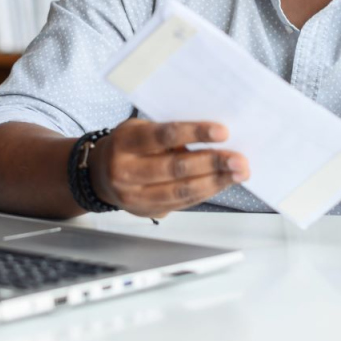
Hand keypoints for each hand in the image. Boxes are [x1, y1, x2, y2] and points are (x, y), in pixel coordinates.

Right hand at [88, 119, 248, 218]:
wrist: (101, 174)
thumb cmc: (129, 144)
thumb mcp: (141, 129)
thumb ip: (169, 134)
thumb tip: (215, 138)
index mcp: (126, 142)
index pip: (164, 136)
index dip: (195, 133)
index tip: (222, 132)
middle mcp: (126, 171)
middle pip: (176, 168)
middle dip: (213, 163)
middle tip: (239, 159)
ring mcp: (135, 196)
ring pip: (182, 190)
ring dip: (215, 182)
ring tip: (238, 173)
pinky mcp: (147, 211)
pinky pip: (182, 203)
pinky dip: (206, 192)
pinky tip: (222, 183)